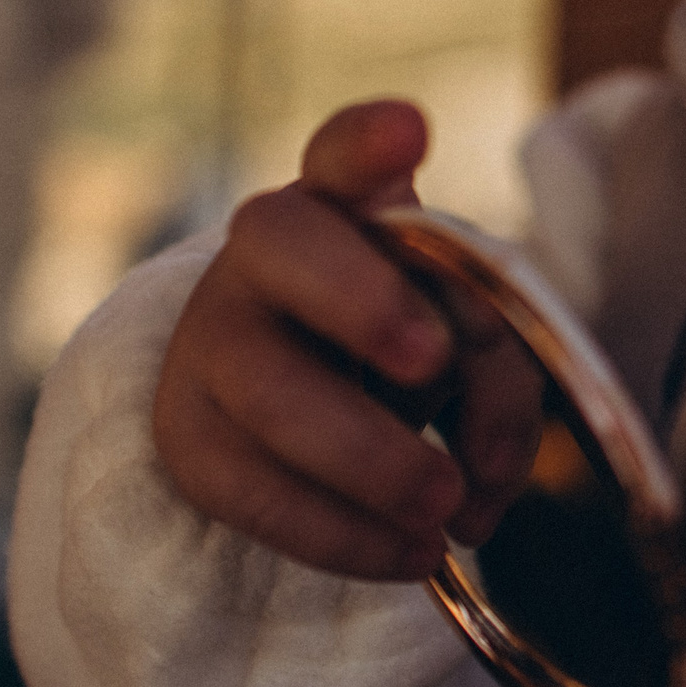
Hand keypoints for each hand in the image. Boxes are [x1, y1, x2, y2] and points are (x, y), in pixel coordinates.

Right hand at [153, 100, 545, 579]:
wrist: (303, 411)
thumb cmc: (403, 347)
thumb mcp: (468, 333)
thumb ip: (495, 362)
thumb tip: (482, 472)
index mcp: (343, 201)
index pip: (344, 152)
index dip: (370, 140)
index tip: (410, 132)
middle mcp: (264, 251)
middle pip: (283, 245)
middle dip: (363, 301)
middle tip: (432, 361)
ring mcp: (212, 342)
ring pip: (271, 392)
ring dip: (372, 458)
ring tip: (447, 508)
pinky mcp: (190, 440)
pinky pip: (256, 493)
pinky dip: (345, 535)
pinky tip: (410, 554)